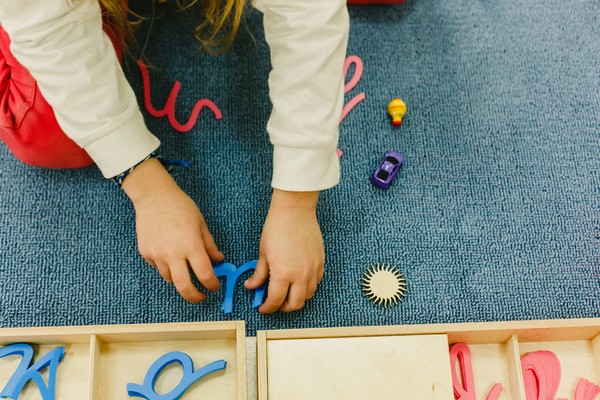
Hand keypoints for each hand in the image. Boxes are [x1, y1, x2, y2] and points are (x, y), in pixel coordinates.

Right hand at [122, 158, 223, 301]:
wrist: (153, 196)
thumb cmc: (180, 206)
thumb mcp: (201, 224)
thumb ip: (210, 245)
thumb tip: (219, 260)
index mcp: (191, 245)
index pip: (205, 274)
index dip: (212, 284)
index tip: (215, 286)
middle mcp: (173, 253)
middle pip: (184, 287)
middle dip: (195, 296)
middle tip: (201, 296)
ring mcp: (157, 254)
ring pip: (170, 279)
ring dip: (180, 279)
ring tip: (186, 270)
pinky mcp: (145, 253)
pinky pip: (157, 267)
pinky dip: (166, 266)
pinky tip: (169, 255)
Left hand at [245, 189, 324, 312]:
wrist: (295, 211)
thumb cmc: (277, 228)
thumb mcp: (263, 253)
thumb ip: (259, 274)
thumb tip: (251, 286)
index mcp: (283, 274)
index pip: (275, 301)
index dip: (267, 308)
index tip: (262, 307)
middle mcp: (300, 275)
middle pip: (295, 304)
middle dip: (283, 308)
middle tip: (275, 304)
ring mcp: (313, 269)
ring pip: (308, 296)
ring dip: (297, 299)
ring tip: (288, 294)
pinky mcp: (320, 262)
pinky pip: (316, 282)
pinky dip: (308, 287)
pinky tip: (299, 282)